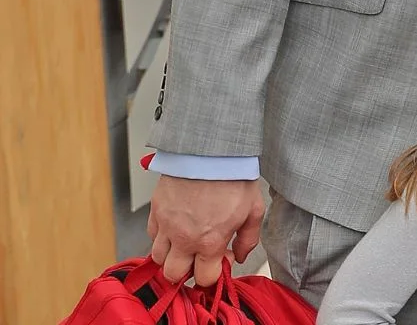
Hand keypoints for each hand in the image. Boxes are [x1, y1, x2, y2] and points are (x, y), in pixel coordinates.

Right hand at [148, 176, 263, 284]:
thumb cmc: (234, 177)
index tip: (218, 262)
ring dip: (170, 255)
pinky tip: (176, 226)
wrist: (212, 150)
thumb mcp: (253, 210)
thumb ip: (248, 238)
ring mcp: (166, 225)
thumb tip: (240, 255)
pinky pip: (151, 234)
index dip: (212, 274)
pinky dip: (161, 236)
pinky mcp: (156, 210)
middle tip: (197, 257)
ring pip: (157, 257)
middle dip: (186, 271)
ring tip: (185, 242)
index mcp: (210, 241)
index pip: (204, 278)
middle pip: (173, 275)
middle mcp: (184, 238)